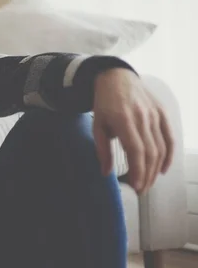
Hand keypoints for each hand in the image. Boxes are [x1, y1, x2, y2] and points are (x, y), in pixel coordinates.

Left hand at [92, 68, 174, 194]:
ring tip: (148, 183)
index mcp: (124, 120)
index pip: (136, 150)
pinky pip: (169, 137)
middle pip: (150, 153)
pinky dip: (169, 155)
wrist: (117, 77)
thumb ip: (102, 149)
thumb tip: (106, 173)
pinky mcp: (162, 113)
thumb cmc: (104, 103)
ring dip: (156, 169)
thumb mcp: (97, 125)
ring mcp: (155, 115)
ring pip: (161, 148)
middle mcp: (143, 118)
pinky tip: (163, 169)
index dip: (139, 171)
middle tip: (141, 190)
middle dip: (147, 175)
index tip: (136, 187)